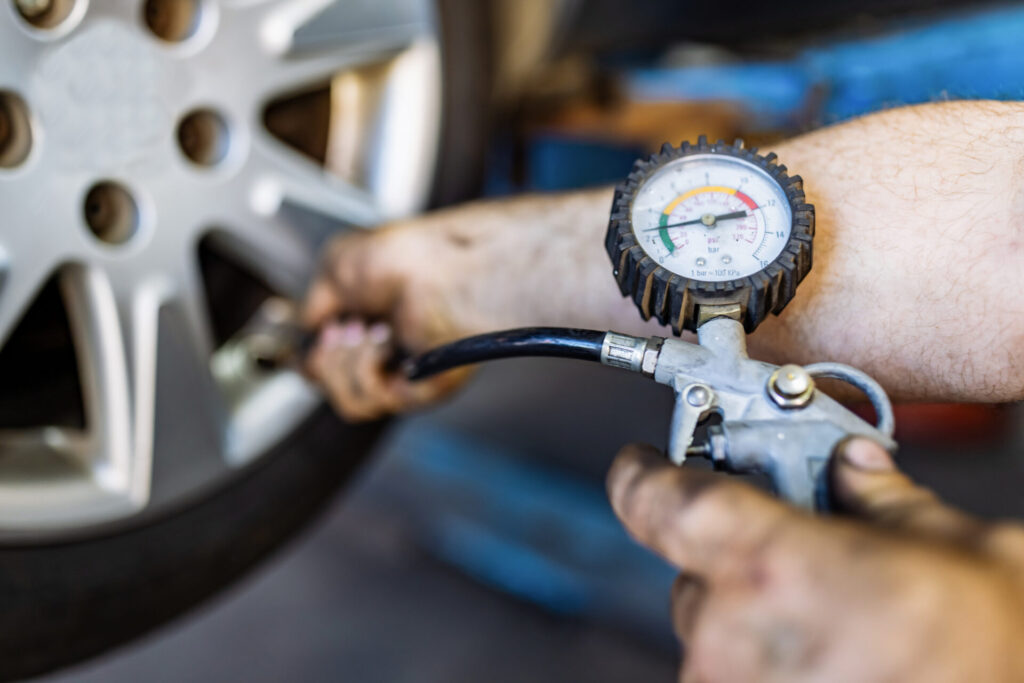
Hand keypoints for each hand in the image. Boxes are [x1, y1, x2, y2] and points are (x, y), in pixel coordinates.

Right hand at [302, 212, 476, 420]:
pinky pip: (371, 402)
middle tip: (345, 328)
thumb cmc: (403, 257)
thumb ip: (312, 305)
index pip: (329, 367)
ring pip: (350, 403)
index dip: (316, 358)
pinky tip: (381, 342)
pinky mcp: (421, 390)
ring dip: (344, 365)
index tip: (322, 333)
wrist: (437, 266)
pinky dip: (365, 370)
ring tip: (366, 332)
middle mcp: (388, 354)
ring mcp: (406, 374)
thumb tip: (306, 329)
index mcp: (371, 326)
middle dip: (327, 358)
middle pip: (333, 388)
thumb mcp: (335, 267)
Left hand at [607, 439, 1023, 681]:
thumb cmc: (992, 658)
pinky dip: (765, 658)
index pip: (659, 503)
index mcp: (770, 565)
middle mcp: (733, 634)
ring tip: (831, 619)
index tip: (641, 463)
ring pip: (712, 630)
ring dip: (754, 614)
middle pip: (696, 570)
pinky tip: (827, 655)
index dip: (641, 475)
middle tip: (796, 552)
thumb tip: (857, 467)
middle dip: (737, 557)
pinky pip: (732, 672)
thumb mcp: (956, 551)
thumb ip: (883, 498)